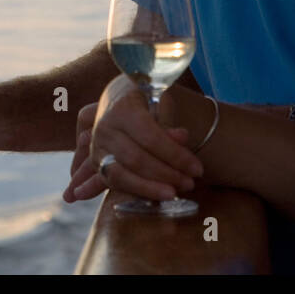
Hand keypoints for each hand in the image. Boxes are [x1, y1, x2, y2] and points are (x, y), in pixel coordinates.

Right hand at [62, 75, 201, 202]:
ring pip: (121, 175)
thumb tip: (182, 138)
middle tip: (189, 183)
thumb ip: (167, 123)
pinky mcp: (97, 162)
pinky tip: (156, 197)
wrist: (117, 97)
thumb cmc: (144, 97)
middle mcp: (105, 128)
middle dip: (166, 174)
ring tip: (174, 193)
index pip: (151, 138)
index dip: (175, 156)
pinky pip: (115, 182)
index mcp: (122, 109)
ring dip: (150, 188)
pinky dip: (136, 190)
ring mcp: (97, 147)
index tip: (197, 169)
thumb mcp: (158, 100)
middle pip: (137, 159)